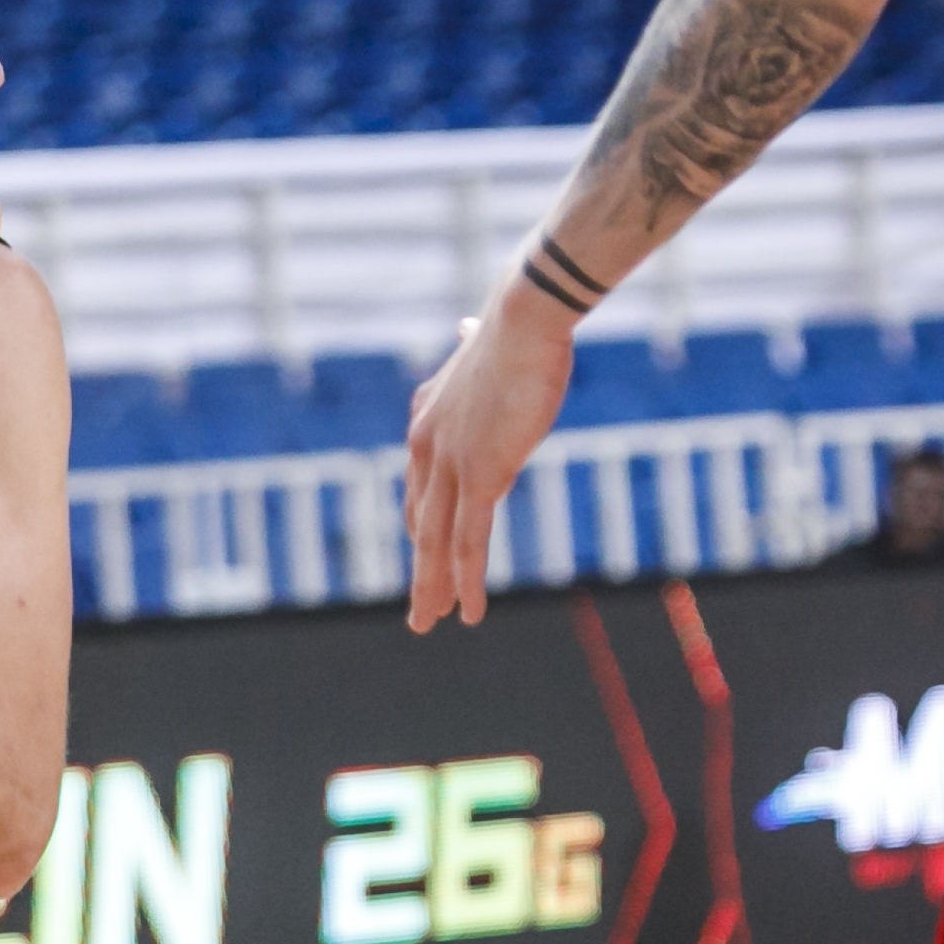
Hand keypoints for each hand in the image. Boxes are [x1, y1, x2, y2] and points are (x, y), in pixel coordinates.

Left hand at [402, 284, 578, 629]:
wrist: (525, 320)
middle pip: (419, 524)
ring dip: (435, 588)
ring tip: (431, 623)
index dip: (419, 526)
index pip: (418, 490)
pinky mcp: (480, 475)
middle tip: (419, 611)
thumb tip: (466, 331)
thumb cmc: (518, 330)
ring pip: (435, 542)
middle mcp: (426, 447)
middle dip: (421, 571)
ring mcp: (450, 465)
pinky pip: (468, 541)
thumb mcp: (484, 349)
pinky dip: (466, 581)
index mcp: (426, 422)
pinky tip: (468, 611)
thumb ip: (470, 356)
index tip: (420, 553)